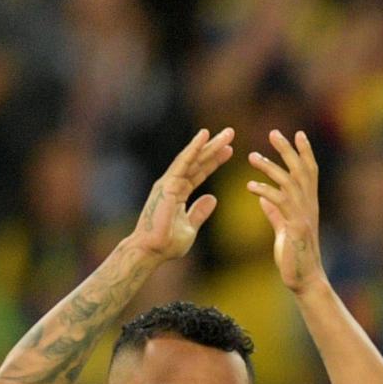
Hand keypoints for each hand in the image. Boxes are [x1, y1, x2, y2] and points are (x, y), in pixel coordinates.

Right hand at [132, 128, 233, 264]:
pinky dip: (194, 149)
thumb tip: (212, 198)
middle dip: (214, 147)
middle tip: (230, 133)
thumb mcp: (190, 227)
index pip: (199, 172)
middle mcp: (173, 183)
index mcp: (178, 193)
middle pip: (197, 161)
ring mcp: (169, 182)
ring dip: (209, 144)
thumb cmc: (167, 242)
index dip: (214, 161)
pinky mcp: (168, 185)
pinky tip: (204, 137)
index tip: (229, 150)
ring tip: (226, 133)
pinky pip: (183, 163)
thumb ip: (199, 212)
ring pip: (193, 158)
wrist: (152, 250)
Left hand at [246, 130, 325, 292]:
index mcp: (307, 205)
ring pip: (290, 182)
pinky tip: (250, 186)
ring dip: (271, 167)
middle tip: (273, 132)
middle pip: (301, 171)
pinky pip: (280, 202)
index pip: (309, 172)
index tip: (297, 134)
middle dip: (288, 150)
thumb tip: (264, 199)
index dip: (304, 152)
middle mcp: (309, 207)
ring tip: (251, 157)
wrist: (305, 280)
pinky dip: (265, 191)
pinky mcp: (295, 226)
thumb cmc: (294, 258)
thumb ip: (275, 213)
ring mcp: (303, 216)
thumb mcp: (283, 230)